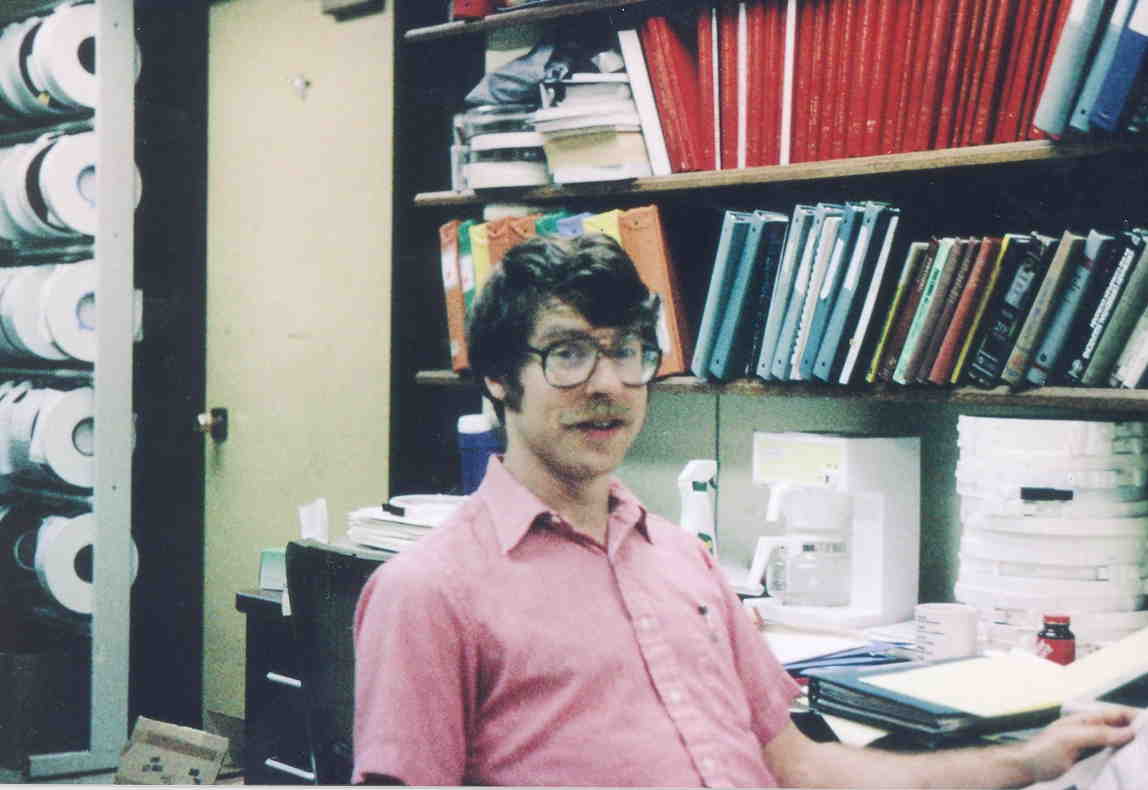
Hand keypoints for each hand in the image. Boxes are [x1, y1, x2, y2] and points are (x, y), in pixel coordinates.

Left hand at [1018, 705, 1137, 783]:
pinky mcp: (1088, 756)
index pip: (1118, 714)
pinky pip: (1110, 752)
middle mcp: (1090, 728)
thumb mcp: (1071, 740)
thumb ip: (1098, 734)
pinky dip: (1121, 755)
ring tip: (1144, 753)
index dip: (1136, 718)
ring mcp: (1090, 742)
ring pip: (1117, 740)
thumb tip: (1128, 732)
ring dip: (1131, 744)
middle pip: (1120, 727)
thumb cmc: (1043, 751)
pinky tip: (1130, 762)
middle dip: (1137, 732)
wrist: (1026, 767)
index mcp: (1086, 720)